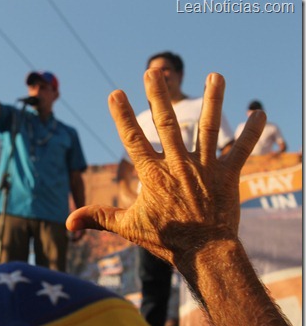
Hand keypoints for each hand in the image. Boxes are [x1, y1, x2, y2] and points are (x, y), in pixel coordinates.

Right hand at [67, 70, 264, 266]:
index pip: (133, 139)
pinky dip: (250, 132)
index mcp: (153, 175)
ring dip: (212, 101)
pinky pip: (240, 150)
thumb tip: (68, 222)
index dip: (123, 115)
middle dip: (158, 96)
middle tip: (153, 71)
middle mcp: (178, 165)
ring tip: (215, 76)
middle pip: (167, 123)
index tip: (116, 93)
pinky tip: (258, 112)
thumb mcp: (128, 227)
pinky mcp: (227, 176)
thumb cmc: (166, 239)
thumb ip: (99, 218)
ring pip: (208, 128)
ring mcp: (205, 168)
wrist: (205, 254)